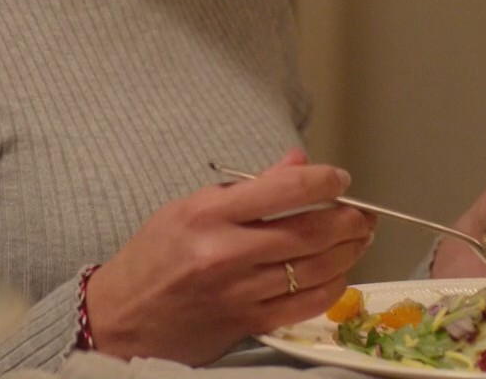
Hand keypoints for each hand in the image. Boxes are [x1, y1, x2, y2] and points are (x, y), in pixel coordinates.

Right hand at [84, 149, 376, 364]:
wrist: (122, 318)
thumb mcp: (189, 207)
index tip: (339, 179)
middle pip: (309, 232)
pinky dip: (331, 288)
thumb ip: (246, 188)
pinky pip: (305, 305)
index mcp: (208, 214)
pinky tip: (339, 274)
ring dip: (347, 252)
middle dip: (348, 219)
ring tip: (358, 239)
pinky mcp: (247, 323)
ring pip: (314, 269)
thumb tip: (297, 162)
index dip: (323, 181)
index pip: (283, 190)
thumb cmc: (153, 256)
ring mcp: (238, 292)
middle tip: (364, 212)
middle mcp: (226, 252)